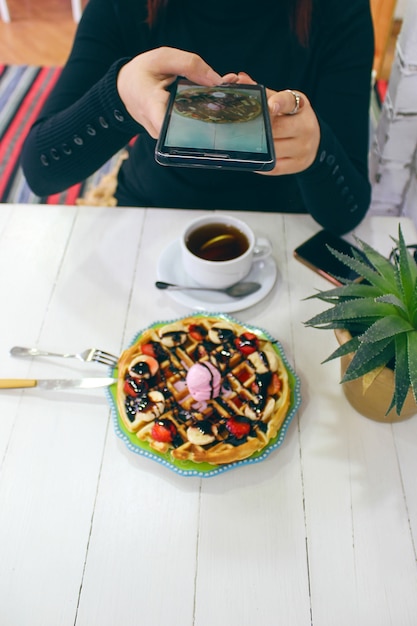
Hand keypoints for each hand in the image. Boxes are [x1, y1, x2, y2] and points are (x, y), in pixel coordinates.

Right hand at [117, 47, 237, 137]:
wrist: (126, 88)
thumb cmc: (143, 72)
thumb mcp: (163, 58)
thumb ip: (190, 65)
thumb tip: (218, 81)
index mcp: (151, 105)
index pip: (169, 124)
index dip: (196, 123)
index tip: (216, 114)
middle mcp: (158, 126)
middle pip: (190, 128)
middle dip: (214, 114)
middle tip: (232, 97)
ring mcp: (166, 135)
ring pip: (193, 130)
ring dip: (212, 114)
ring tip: (226, 97)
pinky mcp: (172, 136)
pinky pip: (191, 128)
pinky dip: (205, 115)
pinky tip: (214, 103)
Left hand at [236, 72, 320, 175]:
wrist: (315, 142)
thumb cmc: (293, 118)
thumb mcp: (284, 102)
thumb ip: (264, 93)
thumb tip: (240, 78)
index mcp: (301, 106)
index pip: (289, 101)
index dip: (279, 103)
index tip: (270, 106)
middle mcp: (306, 127)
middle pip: (278, 128)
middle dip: (260, 129)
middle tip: (241, 129)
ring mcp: (303, 148)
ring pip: (274, 149)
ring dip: (258, 147)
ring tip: (242, 144)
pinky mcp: (298, 164)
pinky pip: (275, 167)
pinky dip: (261, 163)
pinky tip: (252, 158)